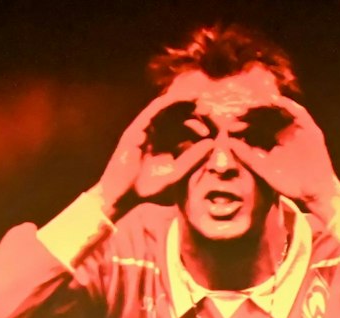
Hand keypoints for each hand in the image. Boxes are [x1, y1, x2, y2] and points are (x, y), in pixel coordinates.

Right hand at [97, 91, 213, 215]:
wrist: (124, 196)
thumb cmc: (148, 189)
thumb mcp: (177, 173)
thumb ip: (193, 159)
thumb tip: (212, 143)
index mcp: (166, 144)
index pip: (185, 128)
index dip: (200, 125)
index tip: (215, 129)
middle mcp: (156, 134)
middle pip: (178, 115)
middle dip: (194, 110)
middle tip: (210, 111)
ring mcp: (145, 130)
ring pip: (165, 108)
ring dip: (182, 102)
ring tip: (198, 100)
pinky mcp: (136, 129)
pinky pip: (152, 111)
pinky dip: (166, 103)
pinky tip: (180, 101)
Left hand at [231, 96, 337, 210]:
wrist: (313, 193)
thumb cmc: (288, 184)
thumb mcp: (263, 168)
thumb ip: (247, 156)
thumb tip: (229, 141)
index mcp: (272, 141)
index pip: (256, 126)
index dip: (243, 123)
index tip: (230, 122)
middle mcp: (284, 131)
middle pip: (266, 115)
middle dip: (252, 111)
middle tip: (239, 110)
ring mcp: (297, 129)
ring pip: (280, 110)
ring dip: (266, 105)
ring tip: (252, 104)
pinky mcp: (309, 128)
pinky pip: (298, 112)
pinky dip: (287, 105)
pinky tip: (274, 101)